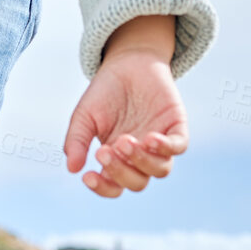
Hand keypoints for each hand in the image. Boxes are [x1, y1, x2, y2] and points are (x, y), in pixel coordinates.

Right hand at [62, 46, 188, 197]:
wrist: (127, 62)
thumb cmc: (105, 92)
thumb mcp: (84, 115)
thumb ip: (77, 140)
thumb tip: (72, 169)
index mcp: (118, 158)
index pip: (114, 185)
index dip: (103, 187)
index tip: (88, 176)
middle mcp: (141, 157)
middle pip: (138, 182)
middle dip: (121, 171)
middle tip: (105, 149)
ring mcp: (160, 143)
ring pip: (161, 170)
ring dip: (142, 160)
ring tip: (125, 140)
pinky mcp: (176, 127)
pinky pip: (178, 147)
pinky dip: (166, 147)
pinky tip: (149, 138)